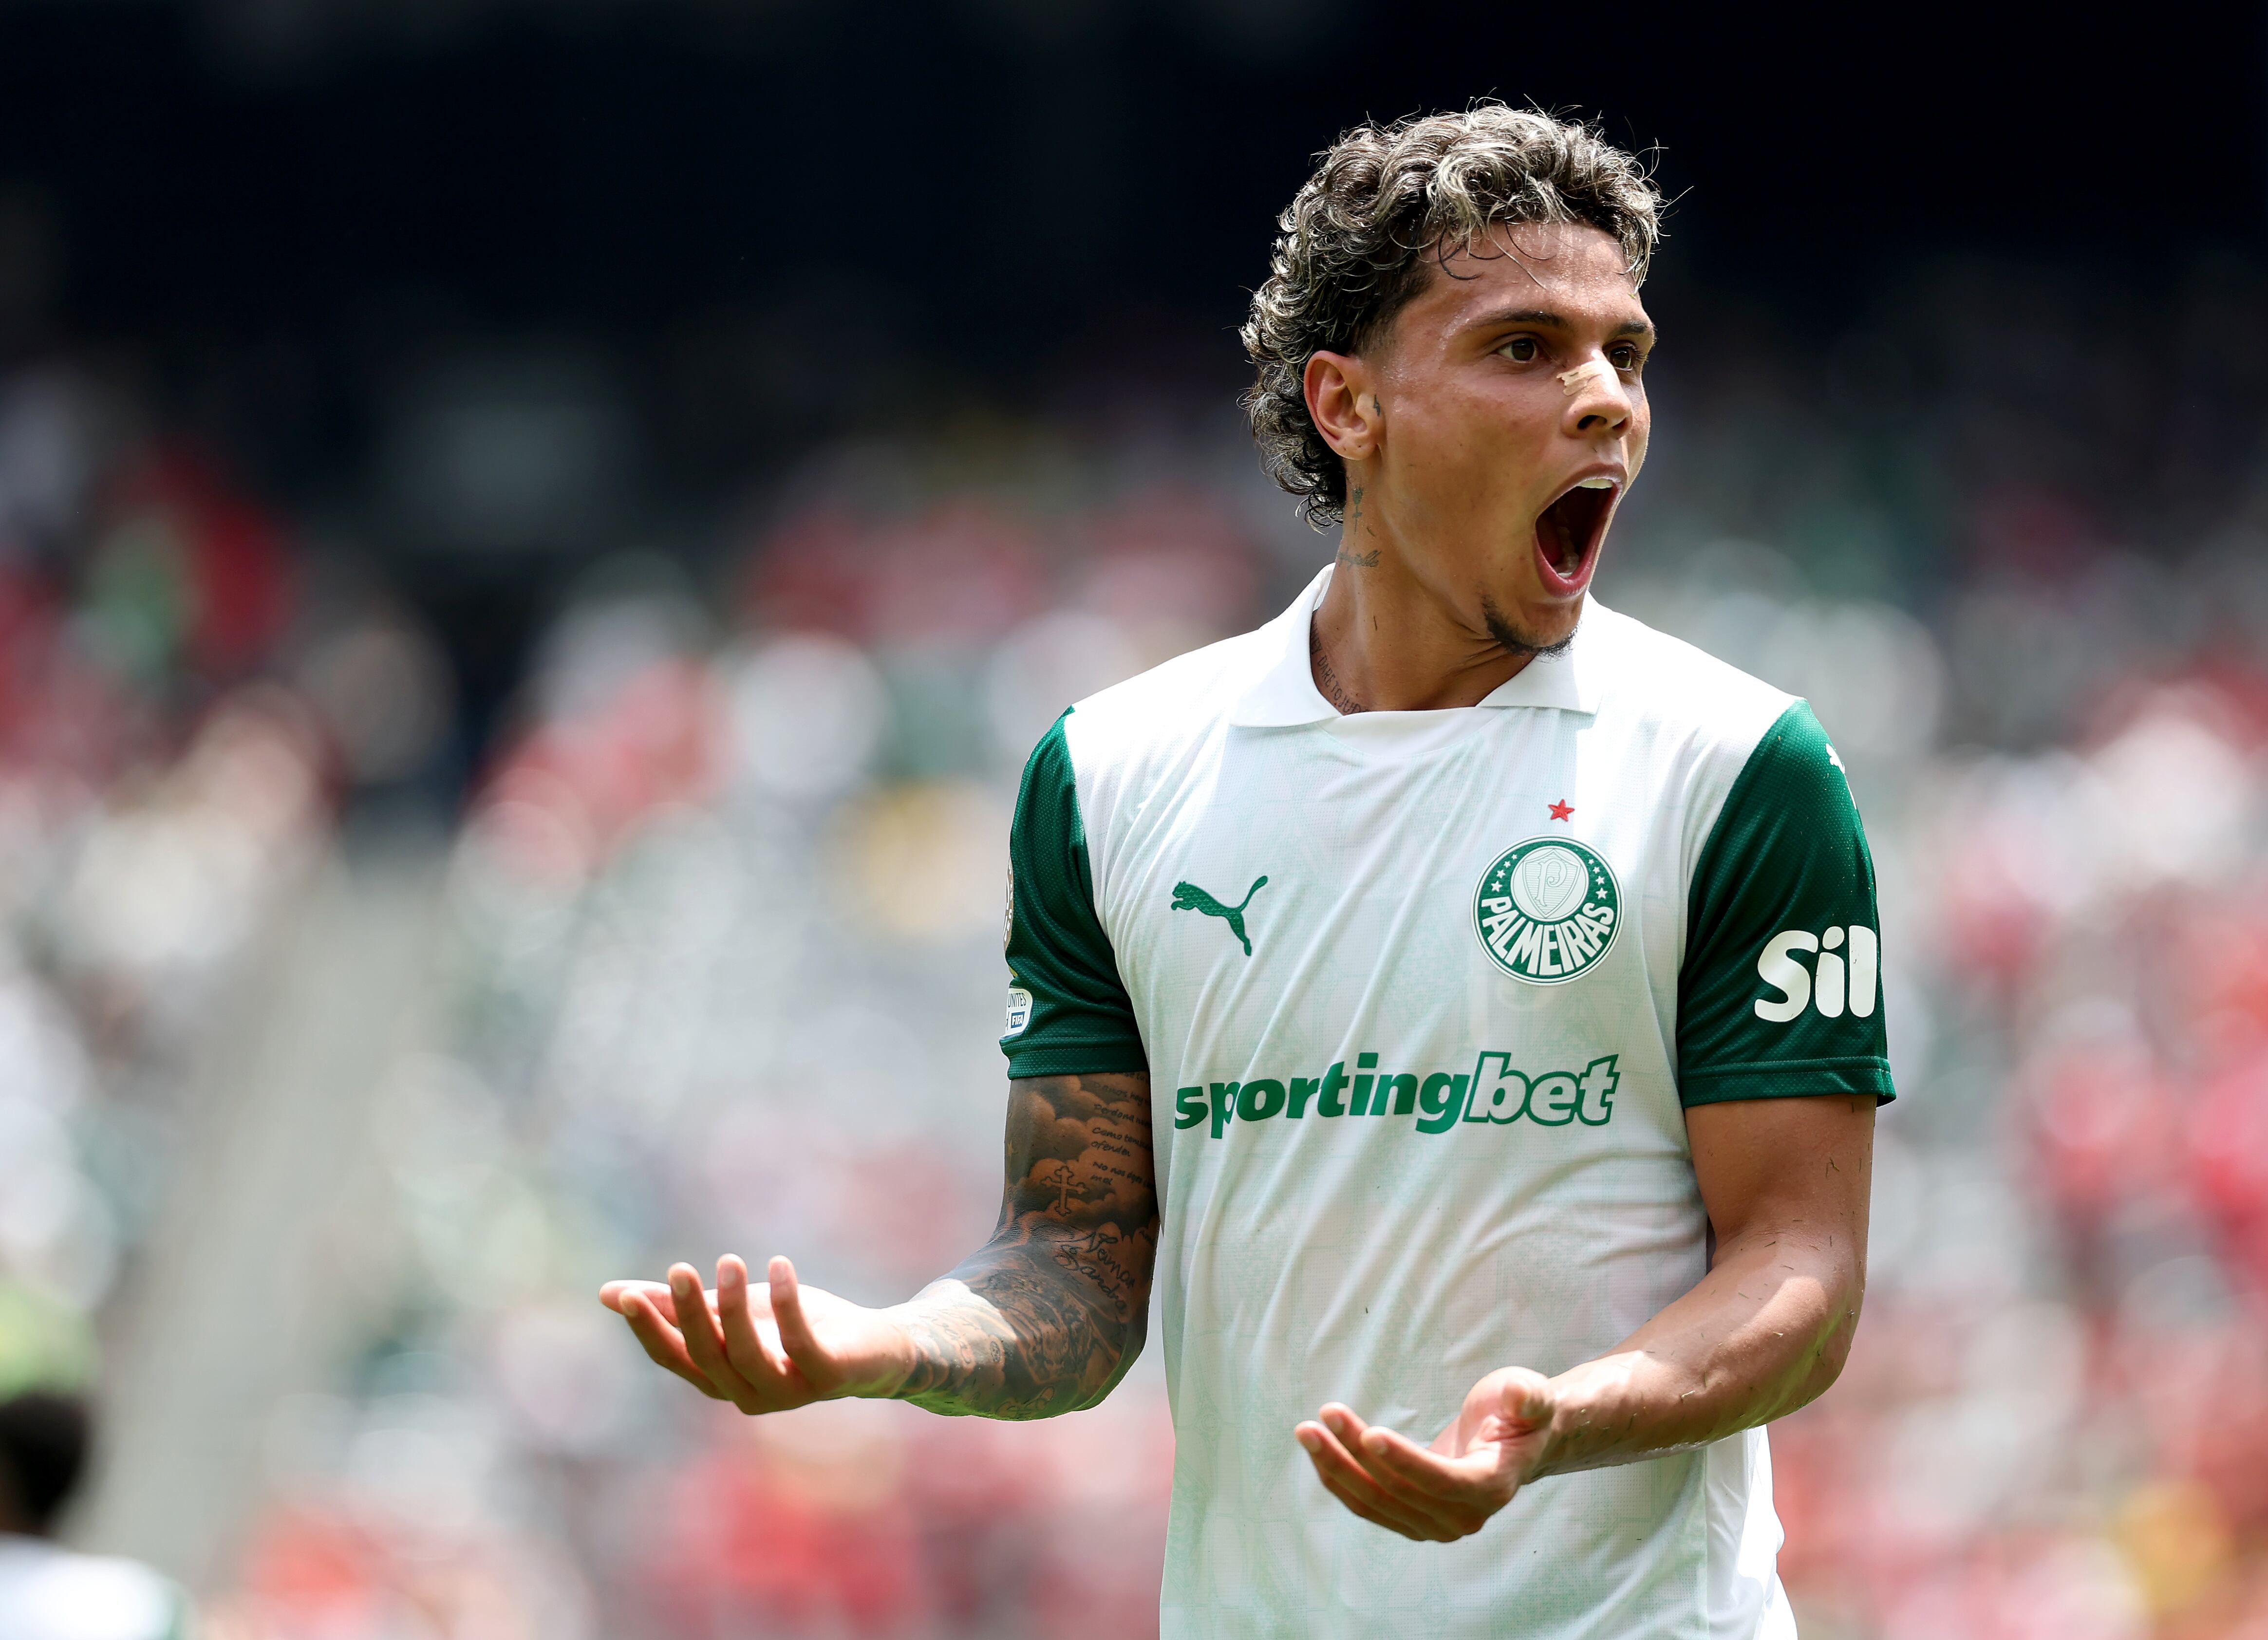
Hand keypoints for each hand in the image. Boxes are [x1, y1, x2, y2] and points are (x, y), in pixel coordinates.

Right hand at [599, 1254, 912, 1413]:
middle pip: (707, 1356)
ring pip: (747, 1354)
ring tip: (728, 1259)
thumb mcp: (731, 1309)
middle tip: (677, 1269)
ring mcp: (788, 1391)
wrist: (872, 1347)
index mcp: (719, 1377)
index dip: (650, 1331)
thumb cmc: (792, 1327)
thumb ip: (677, 1305)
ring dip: (733, 1307)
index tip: (628, 1296)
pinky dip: (787, 1304)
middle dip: (690, 1313)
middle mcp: (747, 1393)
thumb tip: (607, 1293)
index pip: (674, 1358)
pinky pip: (801, 1342)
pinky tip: (779, 1266)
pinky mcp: (827, 1376)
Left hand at [1293, 1366, 1557, 1541]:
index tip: (1369, 1432)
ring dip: (1337, 1467)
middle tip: (1325, 1413)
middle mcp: (1464, 1518)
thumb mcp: (1532, 1395)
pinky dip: (1340, 1479)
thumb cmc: (1523, 1413)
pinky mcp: (1412, 1520)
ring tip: (1308, 1430)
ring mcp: (1435, 1525)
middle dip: (1356, 1453)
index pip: (1442, 1480)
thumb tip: (1521, 1396)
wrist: (1516, 1441)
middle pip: (1399, 1490)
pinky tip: (1319, 1450)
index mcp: (1492, 1487)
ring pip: (1375, 1502)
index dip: (1405, 1460)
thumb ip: (1529, 1397)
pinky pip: (1368, 1505)